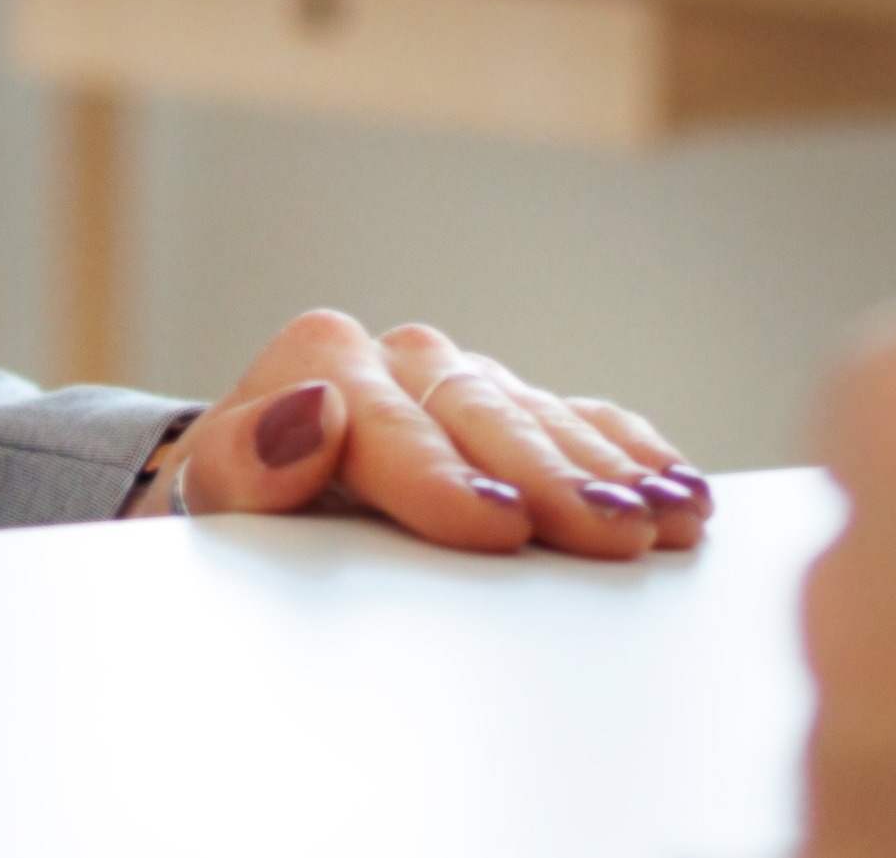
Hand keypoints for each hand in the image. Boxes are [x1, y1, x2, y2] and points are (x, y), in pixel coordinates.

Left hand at [133, 309, 714, 558]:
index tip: (494, 526)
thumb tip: (310, 413)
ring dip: (611, 471)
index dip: (444, 475)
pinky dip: (632, 455)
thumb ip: (246, 462)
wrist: (256, 502)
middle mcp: (402, 360)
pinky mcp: (513, 408)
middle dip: (551, 478)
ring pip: (542, 417)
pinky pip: (583, 418)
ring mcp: (464, 382)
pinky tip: (678, 490)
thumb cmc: (237, 512)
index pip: (387, 419)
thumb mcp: (217, 500)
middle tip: (610, 534)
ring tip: (667, 519)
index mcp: (323, 361)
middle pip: (482, 416)